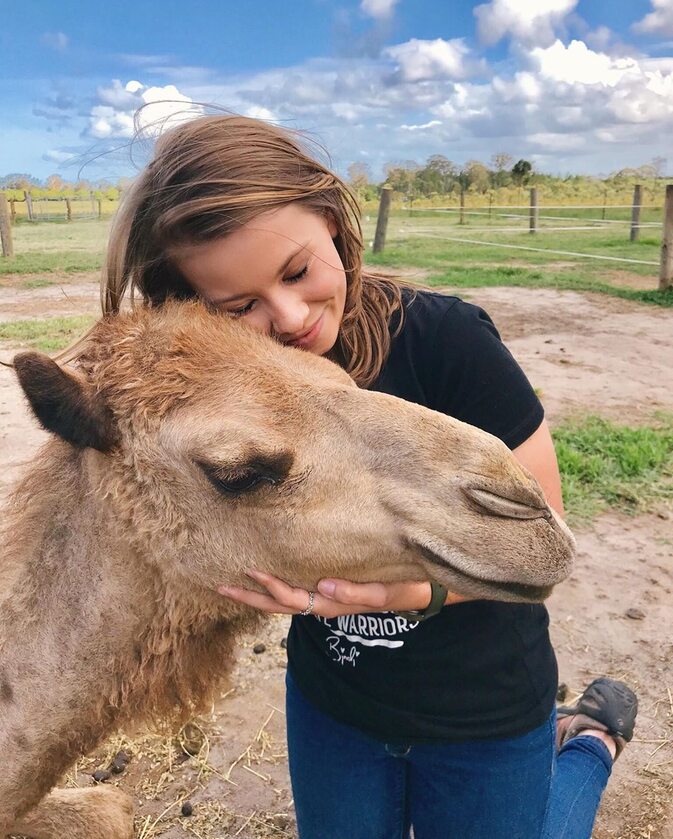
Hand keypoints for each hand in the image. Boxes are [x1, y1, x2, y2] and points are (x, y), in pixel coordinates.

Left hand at [217, 571, 470, 617]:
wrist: (429, 590)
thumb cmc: (411, 586)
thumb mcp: (390, 592)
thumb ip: (360, 593)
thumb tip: (324, 587)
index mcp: (336, 603)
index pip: (296, 598)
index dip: (272, 587)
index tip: (249, 572)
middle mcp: (327, 602)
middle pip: (280, 604)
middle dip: (251, 597)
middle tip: (219, 586)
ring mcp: (328, 597)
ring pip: (286, 598)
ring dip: (259, 593)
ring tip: (232, 582)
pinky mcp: (333, 588)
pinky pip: (299, 589)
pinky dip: (278, 586)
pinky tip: (265, 575)